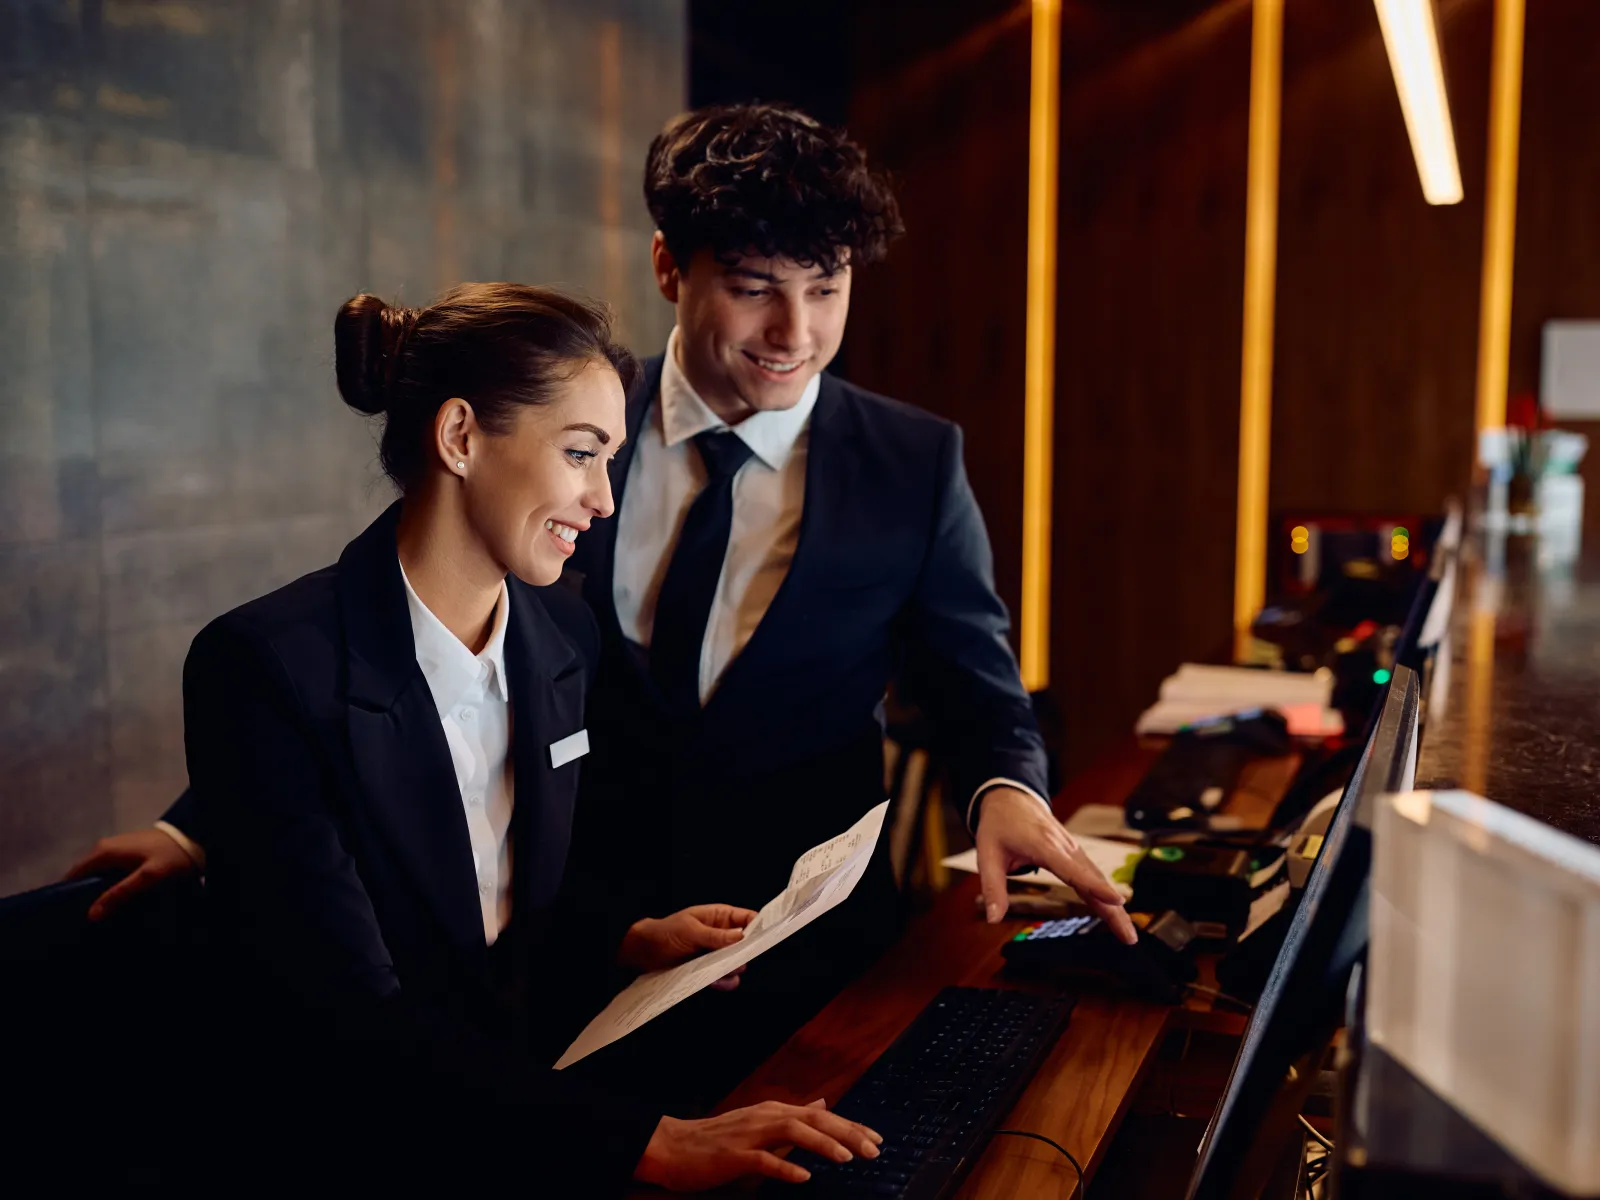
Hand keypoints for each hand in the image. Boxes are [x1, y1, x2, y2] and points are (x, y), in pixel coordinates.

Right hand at [66, 829, 198, 921]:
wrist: (194, 839)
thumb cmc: (170, 857)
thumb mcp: (147, 877)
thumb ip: (119, 894)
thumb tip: (91, 914)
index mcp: (103, 851)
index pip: (74, 874)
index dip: (69, 893)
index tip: (68, 913)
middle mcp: (104, 847)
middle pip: (85, 874)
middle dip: (83, 894)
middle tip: (85, 917)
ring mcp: (116, 848)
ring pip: (98, 873)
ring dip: (97, 891)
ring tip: (99, 913)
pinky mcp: (127, 852)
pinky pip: (110, 871)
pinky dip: (109, 884)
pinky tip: (115, 899)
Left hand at [617, 903, 758, 989]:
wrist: (644, 952)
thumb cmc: (665, 932)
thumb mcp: (690, 929)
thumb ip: (716, 935)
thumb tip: (741, 936)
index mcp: (719, 917)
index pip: (747, 919)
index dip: (759, 926)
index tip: (765, 936)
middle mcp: (721, 936)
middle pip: (746, 944)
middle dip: (745, 952)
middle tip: (740, 959)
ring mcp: (716, 954)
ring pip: (736, 964)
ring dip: (734, 969)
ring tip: (726, 971)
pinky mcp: (708, 971)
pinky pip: (724, 978)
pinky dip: (724, 982)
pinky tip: (718, 981)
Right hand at [633, 1099, 881, 1189]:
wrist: (672, 1146)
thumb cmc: (718, 1139)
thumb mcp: (761, 1122)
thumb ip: (794, 1116)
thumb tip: (823, 1104)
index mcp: (774, 1111)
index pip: (820, 1116)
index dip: (850, 1126)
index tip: (877, 1138)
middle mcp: (765, 1117)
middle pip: (813, 1120)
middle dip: (847, 1133)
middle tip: (874, 1149)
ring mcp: (749, 1135)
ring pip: (792, 1132)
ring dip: (822, 1144)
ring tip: (847, 1158)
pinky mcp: (733, 1156)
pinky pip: (762, 1160)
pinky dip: (785, 1166)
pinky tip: (804, 1176)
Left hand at [975, 787, 1137, 943]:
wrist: (1011, 799)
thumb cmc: (999, 825)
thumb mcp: (986, 854)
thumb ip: (993, 887)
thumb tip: (992, 919)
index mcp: (1044, 846)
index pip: (1073, 870)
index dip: (1096, 887)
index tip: (1118, 901)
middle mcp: (1065, 848)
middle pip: (1094, 880)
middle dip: (1114, 909)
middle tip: (1129, 937)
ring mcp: (1073, 850)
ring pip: (1098, 879)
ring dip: (1115, 907)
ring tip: (1128, 933)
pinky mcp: (1075, 854)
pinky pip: (1094, 875)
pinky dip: (1106, 895)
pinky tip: (1116, 914)